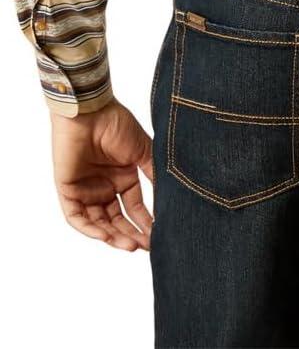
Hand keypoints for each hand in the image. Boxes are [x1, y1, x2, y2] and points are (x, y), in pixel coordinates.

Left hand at [50, 98, 153, 249]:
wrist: (90, 111)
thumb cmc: (116, 123)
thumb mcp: (143, 150)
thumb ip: (154, 173)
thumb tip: (170, 197)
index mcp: (123, 177)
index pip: (135, 207)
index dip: (145, 223)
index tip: (157, 236)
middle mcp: (105, 186)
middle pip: (117, 219)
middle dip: (131, 234)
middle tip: (145, 246)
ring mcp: (86, 190)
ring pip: (99, 223)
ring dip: (113, 236)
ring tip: (130, 245)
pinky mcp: (68, 190)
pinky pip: (77, 217)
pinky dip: (90, 229)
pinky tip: (106, 236)